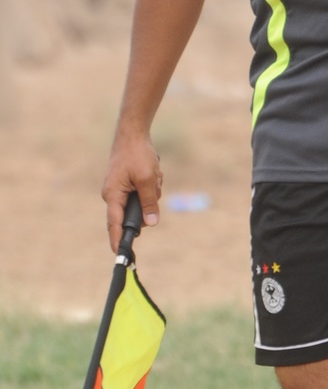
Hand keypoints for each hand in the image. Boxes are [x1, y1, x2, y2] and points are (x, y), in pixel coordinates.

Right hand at [102, 135, 162, 250]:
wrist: (133, 134)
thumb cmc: (137, 154)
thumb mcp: (148, 179)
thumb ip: (149, 202)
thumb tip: (150, 224)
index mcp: (113, 195)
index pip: (115, 224)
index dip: (118, 240)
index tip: (120, 254)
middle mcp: (113, 195)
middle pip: (133, 214)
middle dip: (148, 204)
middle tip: (154, 186)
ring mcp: (119, 190)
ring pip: (142, 203)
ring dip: (152, 192)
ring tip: (153, 175)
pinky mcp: (126, 184)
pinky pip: (143, 193)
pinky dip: (151, 185)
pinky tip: (153, 172)